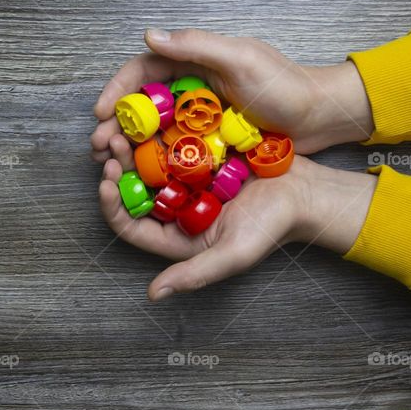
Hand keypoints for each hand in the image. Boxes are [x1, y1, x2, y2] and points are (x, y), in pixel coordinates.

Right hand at [91, 28, 373, 161]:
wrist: (320, 118)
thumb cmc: (285, 86)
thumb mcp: (241, 60)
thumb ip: (196, 45)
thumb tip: (149, 36)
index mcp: (195, 61)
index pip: (144, 70)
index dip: (118, 89)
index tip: (100, 112)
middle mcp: (193, 87)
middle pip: (143, 103)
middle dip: (117, 123)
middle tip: (99, 146)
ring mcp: (201, 116)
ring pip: (155, 129)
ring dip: (131, 146)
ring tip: (113, 164)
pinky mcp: (211, 141)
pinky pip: (177, 150)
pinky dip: (157, 161)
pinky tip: (143, 176)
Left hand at [98, 142, 376, 300]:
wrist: (305, 193)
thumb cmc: (273, 227)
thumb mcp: (234, 255)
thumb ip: (194, 274)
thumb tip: (153, 295)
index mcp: (176, 235)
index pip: (130, 225)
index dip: (112, 204)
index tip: (105, 182)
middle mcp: (176, 209)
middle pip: (134, 189)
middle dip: (117, 167)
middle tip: (111, 143)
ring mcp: (187, 181)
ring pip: (147, 162)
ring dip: (132, 145)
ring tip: (124, 126)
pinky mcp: (200, 156)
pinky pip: (171, 142)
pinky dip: (158, 130)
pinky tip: (151, 115)